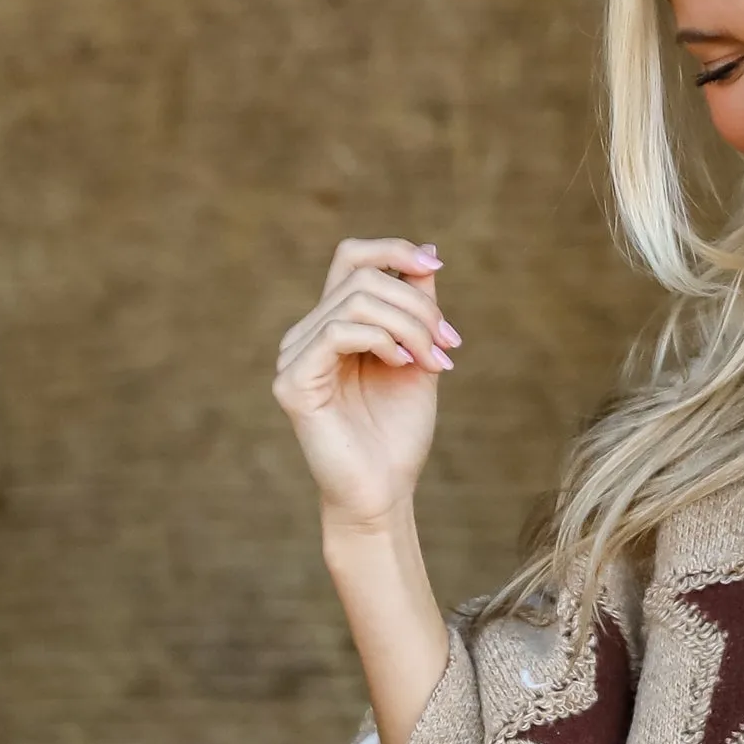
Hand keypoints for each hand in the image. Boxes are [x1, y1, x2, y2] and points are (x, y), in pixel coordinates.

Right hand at [273, 236, 458, 534]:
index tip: (437, 267)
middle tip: (449, 345)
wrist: (384, 492)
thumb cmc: (398, 432)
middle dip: (418, 305)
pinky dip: (382, 340)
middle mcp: (308, 333)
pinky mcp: (293, 382)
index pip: (351, 257)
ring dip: (410, 326)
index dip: (394, 250)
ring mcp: (295, 356)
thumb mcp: (419, 355)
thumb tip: (427, 251)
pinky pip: (338, 331)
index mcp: (334, 324)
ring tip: (435, 362)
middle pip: (362, 276)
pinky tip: (404, 366)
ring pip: (356, 300)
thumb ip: (418, 307)